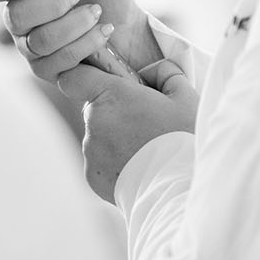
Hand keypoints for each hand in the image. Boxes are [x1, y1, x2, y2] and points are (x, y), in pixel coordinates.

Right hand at [0, 0, 158, 98]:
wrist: (130, 27)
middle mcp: (20, 19)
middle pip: (12, 17)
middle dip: (49, 5)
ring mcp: (31, 47)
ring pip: (36, 41)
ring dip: (74, 25)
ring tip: (96, 13)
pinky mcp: (48, 71)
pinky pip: (54, 62)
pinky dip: (83, 43)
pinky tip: (100, 31)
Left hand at [81, 56, 196, 199]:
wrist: (181, 187)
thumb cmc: (185, 138)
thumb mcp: (185, 97)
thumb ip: (165, 74)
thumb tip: (154, 71)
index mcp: (111, 95)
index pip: (74, 78)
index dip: (85, 79)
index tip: (99, 83)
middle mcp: (93, 121)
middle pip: (94, 109)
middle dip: (114, 113)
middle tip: (144, 124)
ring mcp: (90, 151)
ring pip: (99, 138)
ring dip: (115, 140)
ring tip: (147, 152)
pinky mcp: (91, 176)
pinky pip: (100, 163)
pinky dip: (114, 164)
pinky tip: (140, 169)